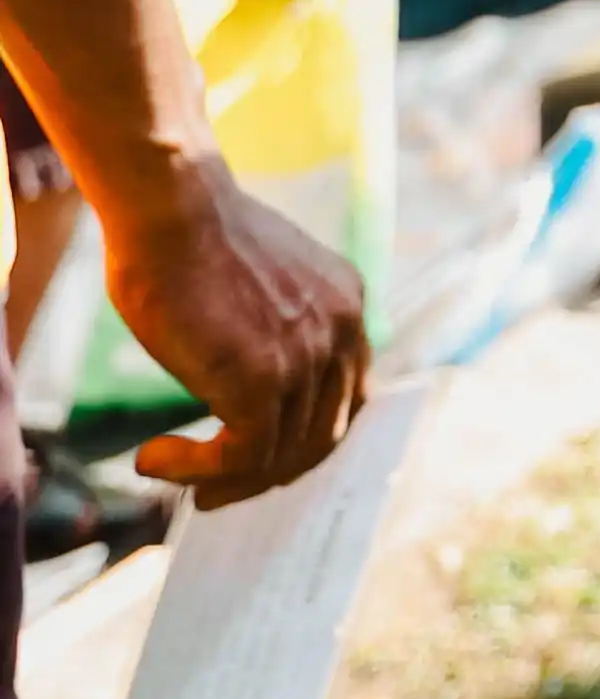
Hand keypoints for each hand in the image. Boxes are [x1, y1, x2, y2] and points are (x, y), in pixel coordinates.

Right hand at [99, 158, 370, 504]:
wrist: (171, 208)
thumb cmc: (189, 240)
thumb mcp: (258, 286)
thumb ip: (273, 328)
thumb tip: (244, 386)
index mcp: (347, 306)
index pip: (345, 399)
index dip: (302, 440)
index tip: (253, 459)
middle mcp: (342, 331)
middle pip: (322, 436)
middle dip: (267, 474)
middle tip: (212, 490)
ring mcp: (308, 357)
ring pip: (282, 455)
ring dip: (224, 478)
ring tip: (172, 471)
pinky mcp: (263, 380)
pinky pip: (242, 456)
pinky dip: (196, 470)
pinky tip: (153, 456)